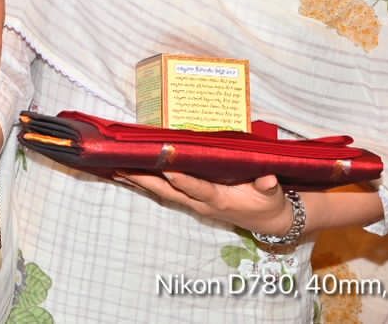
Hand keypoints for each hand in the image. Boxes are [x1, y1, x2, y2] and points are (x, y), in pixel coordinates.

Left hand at [117, 171, 293, 234]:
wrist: (267, 221)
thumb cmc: (268, 203)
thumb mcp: (271, 195)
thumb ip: (267, 186)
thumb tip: (268, 178)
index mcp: (219, 199)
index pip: (196, 188)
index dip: (180, 178)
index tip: (164, 166)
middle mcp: (201, 203)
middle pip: (168, 191)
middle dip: (144, 180)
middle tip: (122, 167)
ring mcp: (194, 204)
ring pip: (162, 193)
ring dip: (139, 183)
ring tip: (116, 171)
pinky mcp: (191, 202)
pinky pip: (165, 193)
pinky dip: (147, 185)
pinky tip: (131, 177)